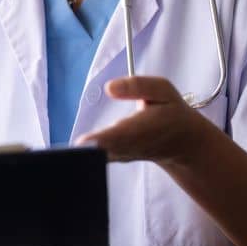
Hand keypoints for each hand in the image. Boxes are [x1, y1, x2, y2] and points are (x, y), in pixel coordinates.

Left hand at [74, 76, 212, 164]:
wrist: (184, 142)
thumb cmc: (171, 111)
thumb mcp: (162, 90)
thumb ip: (137, 86)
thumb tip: (109, 87)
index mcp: (143, 127)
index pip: (119, 135)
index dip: (101, 140)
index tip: (83, 143)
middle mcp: (131, 145)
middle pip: (104, 151)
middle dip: (85, 152)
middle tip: (66, 152)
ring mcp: (123, 155)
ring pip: (100, 158)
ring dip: (83, 156)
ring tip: (62, 157)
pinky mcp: (117, 158)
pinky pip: (100, 159)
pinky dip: (87, 158)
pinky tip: (69, 157)